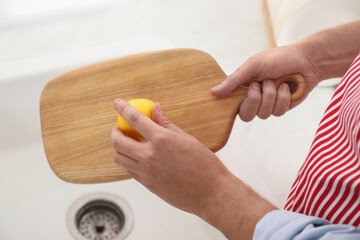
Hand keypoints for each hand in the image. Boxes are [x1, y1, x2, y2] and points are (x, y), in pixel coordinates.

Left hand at [111, 99, 231, 213]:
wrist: (211, 193)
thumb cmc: (204, 165)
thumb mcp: (187, 138)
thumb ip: (167, 123)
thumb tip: (155, 109)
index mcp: (161, 140)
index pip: (134, 119)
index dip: (123, 109)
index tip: (117, 103)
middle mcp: (149, 156)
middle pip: (118, 141)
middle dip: (115, 131)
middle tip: (120, 128)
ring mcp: (146, 172)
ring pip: (119, 158)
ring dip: (119, 148)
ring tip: (128, 143)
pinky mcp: (148, 185)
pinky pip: (129, 171)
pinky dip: (128, 162)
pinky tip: (138, 158)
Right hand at [211, 44, 321, 121]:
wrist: (307, 60)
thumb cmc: (278, 58)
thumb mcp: (253, 65)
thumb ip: (234, 80)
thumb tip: (213, 92)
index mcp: (242, 88)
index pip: (231, 106)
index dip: (239, 102)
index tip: (250, 87)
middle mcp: (253, 98)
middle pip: (246, 116)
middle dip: (255, 100)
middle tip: (260, 84)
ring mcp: (268, 104)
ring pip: (263, 114)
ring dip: (271, 96)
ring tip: (277, 82)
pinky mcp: (282, 108)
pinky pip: (278, 112)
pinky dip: (283, 98)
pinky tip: (287, 87)